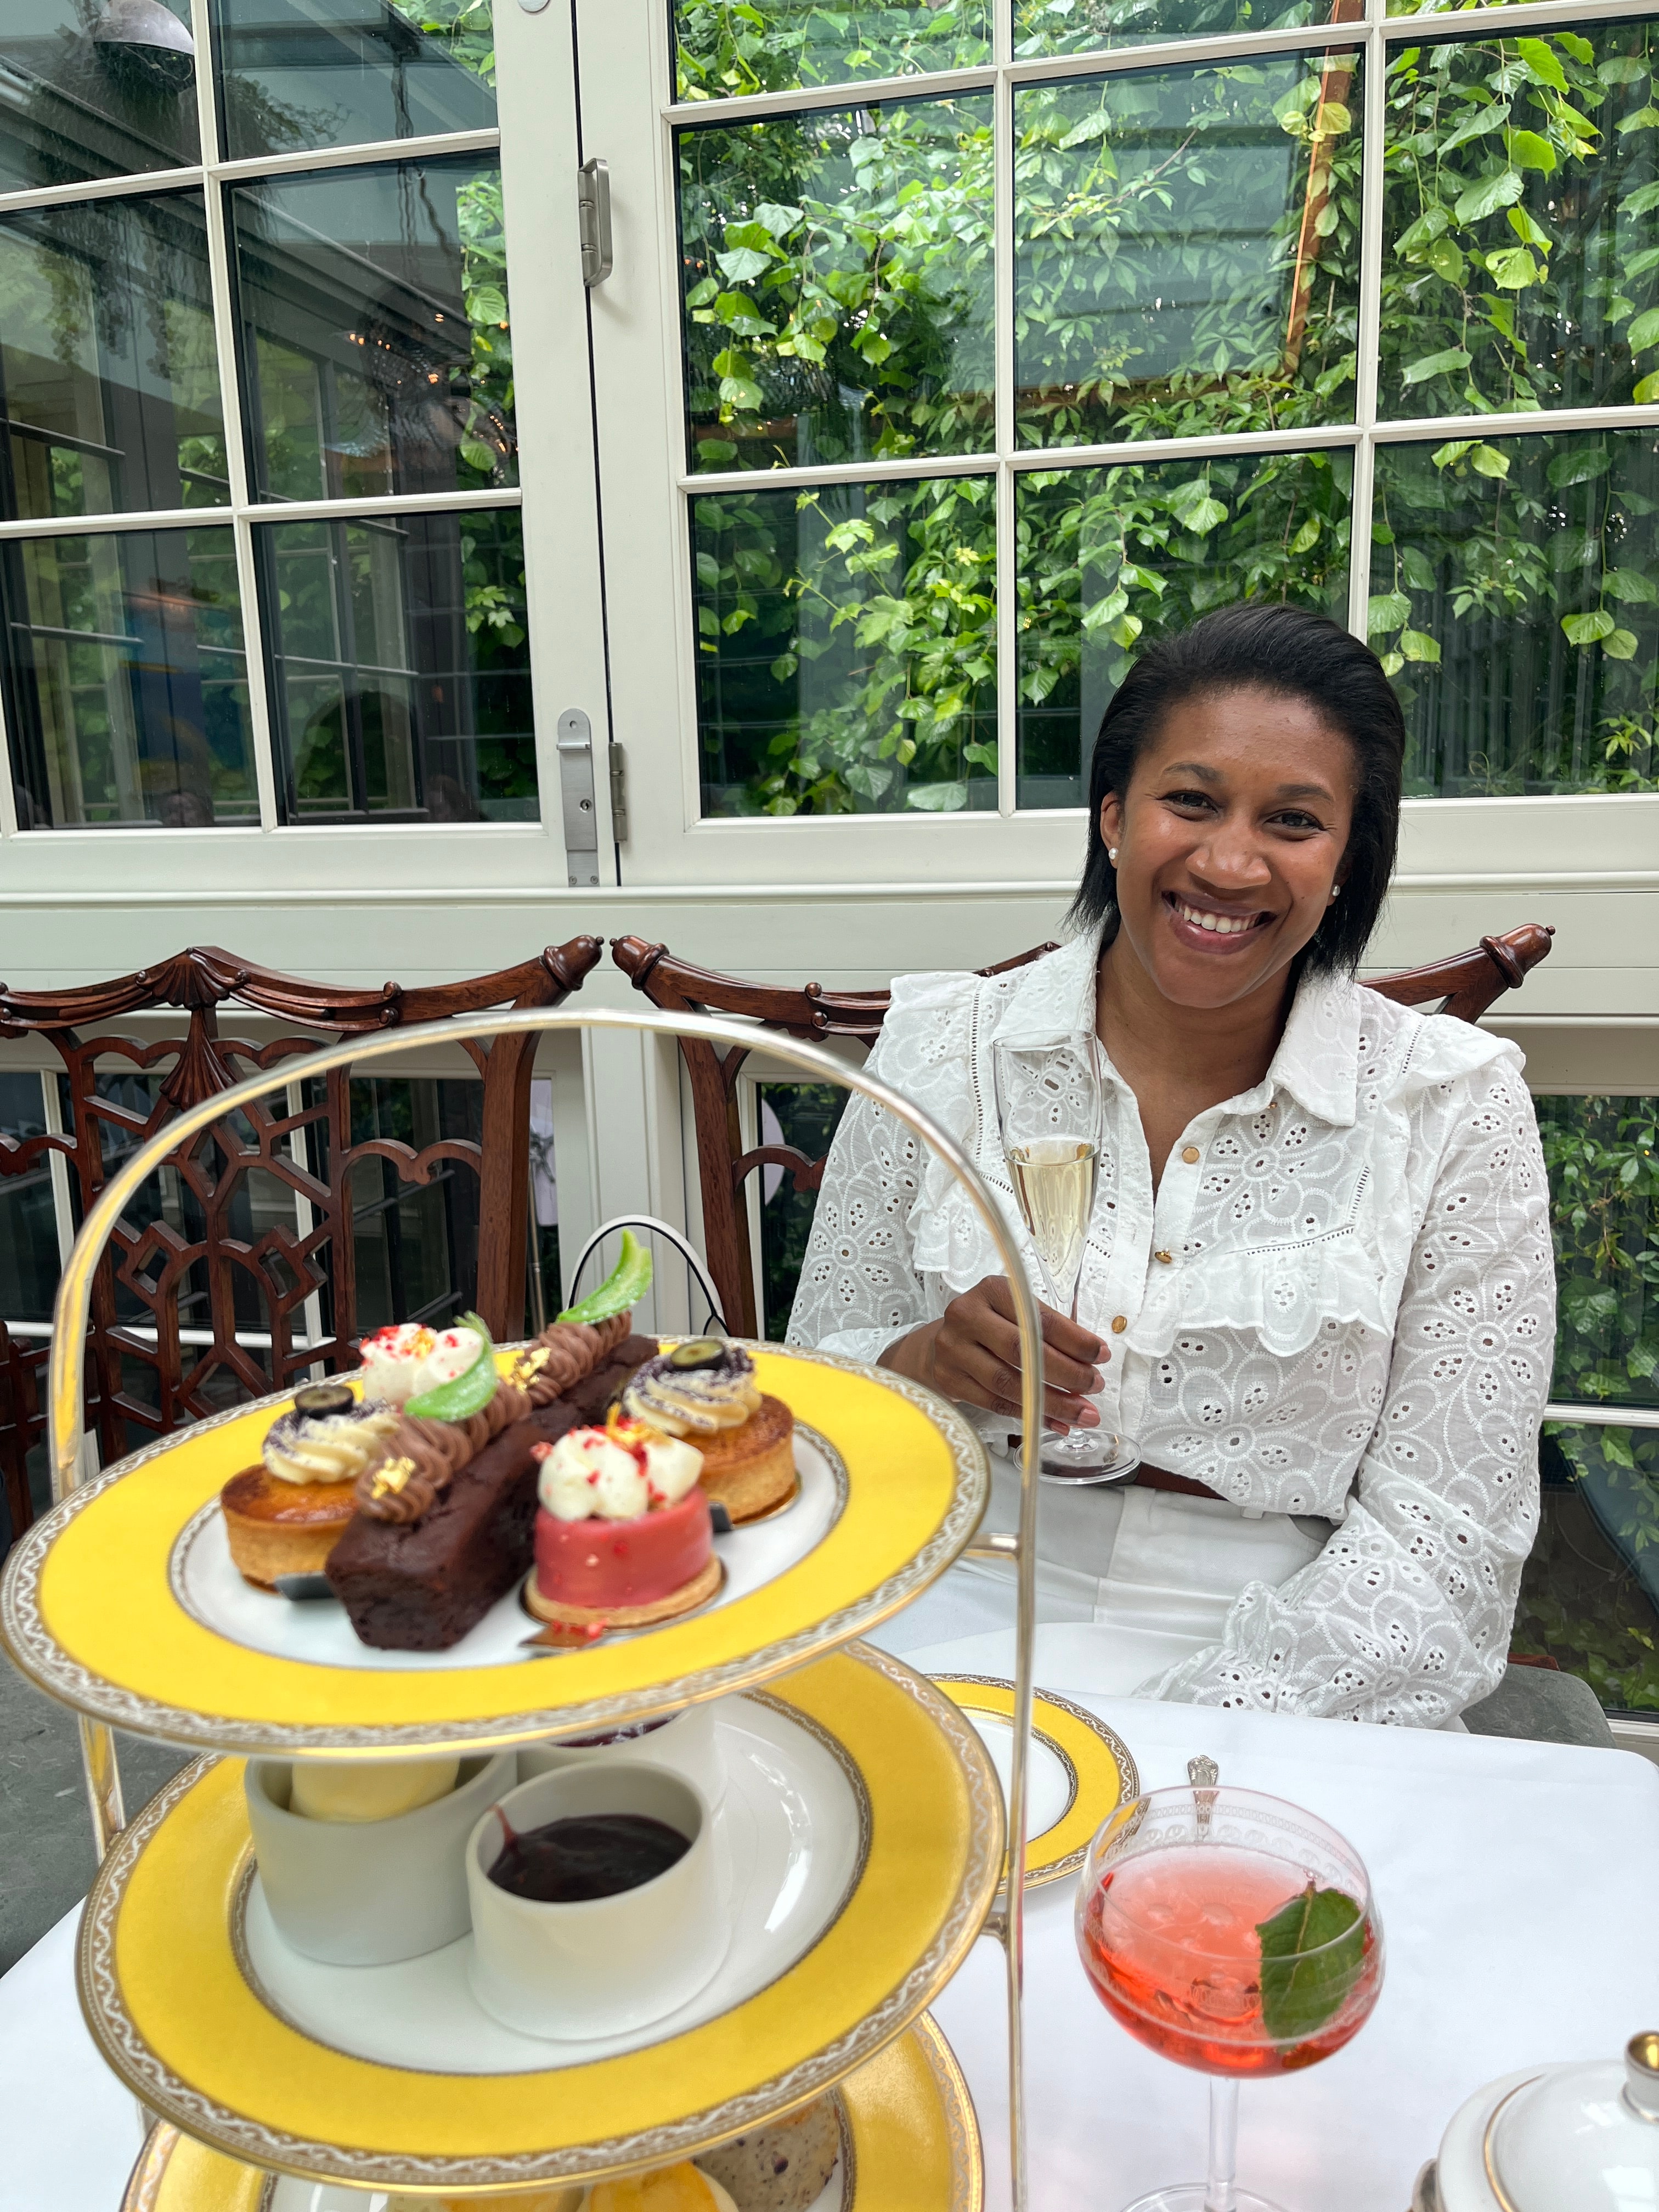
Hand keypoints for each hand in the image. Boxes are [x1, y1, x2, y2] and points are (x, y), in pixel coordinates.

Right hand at [880, 1275, 1107, 1432]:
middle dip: (1066, 1373)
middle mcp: (967, 1316)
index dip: (1074, 1340)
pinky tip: (1054, 1422)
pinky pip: (995, 1403)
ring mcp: (953, 1349)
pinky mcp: (948, 1379)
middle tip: (1095, 1387)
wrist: (943, 1343)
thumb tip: (1093, 1359)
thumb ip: (1050, 1330)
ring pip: (1008, 1383)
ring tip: (1082, 1413)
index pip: (1038, 1318)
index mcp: (992, 1290)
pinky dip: (1029, 1415)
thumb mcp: (1018, 1312)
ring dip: (1052, 1402)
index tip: (1101, 1356)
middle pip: (1022, 1350)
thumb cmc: (993, 1325)